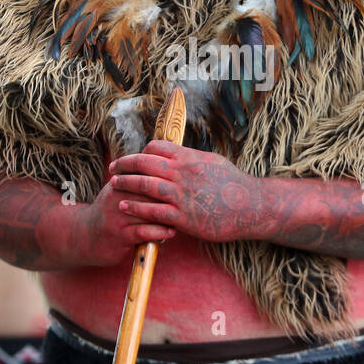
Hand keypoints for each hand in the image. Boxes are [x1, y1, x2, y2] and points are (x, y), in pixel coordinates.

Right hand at [75, 170, 176, 266]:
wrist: (85, 237)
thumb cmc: (110, 212)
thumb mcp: (117, 190)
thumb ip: (136, 179)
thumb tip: (162, 165)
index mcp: (118, 183)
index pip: (145, 174)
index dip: (166, 178)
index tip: (184, 182)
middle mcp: (117, 198)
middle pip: (149, 192)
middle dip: (170, 196)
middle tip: (189, 199)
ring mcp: (118, 217)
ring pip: (148, 212)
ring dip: (168, 215)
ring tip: (183, 217)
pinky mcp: (120, 235)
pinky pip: (144, 232)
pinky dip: (159, 232)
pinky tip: (170, 232)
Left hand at [108, 140, 267, 242]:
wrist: (251, 208)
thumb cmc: (234, 184)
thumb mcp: (212, 162)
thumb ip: (191, 157)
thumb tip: (177, 152)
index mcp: (190, 158)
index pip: (157, 147)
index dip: (142, 152)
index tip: (135, 158)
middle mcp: (184, 173)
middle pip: (145, 163)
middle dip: (126, 164)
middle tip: (113, 167)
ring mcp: (183, 195)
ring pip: (146, 185)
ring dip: (126, 183)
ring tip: (113, 184)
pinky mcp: (184, 217)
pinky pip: (153, 210)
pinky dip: (136, 207)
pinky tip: (124, 205)